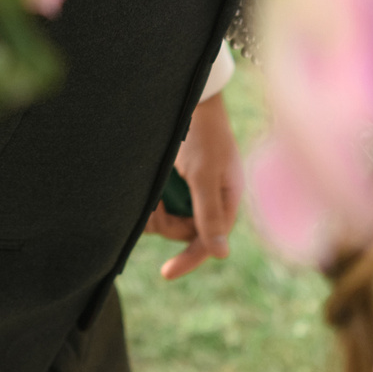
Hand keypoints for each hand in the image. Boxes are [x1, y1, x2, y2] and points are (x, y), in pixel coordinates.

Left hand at [146, 90, 240, 280]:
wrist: (187, 97)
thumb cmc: (201, 133)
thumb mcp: (204, 173)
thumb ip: (209, 213)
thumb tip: (221, 255)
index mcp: (226, 200)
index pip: (209, 240)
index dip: (190, 259)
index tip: (166, 274)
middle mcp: (209, 199)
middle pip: (182, 231)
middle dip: (165, 220)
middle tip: (155, 199)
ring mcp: (190, 191)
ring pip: (167, 219)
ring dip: (154, 208)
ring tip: (151, 186)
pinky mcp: (173, 182)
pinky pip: (157, 203)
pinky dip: (149, 198)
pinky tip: (146, 184)